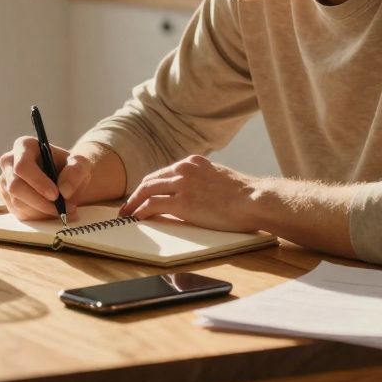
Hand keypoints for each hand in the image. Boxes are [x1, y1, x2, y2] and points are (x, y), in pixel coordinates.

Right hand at [0, 136, 92, 220]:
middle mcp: (9, 162)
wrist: (67, 181)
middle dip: (41, 202)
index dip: (37, 182)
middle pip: (16, 187)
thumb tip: (64, 190)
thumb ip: (76, 171)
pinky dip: (40, 217)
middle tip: (63, 209)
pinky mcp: (8, 199)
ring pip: (18, 203)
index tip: (56, 195)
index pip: (22, 166)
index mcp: (24, 146)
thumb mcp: (81, 164)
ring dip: (43, 211)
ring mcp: (6, 182)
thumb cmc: (71, 168)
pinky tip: (54, 212)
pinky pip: (20, 213)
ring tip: (65, 210)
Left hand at [118, 155, 260, 231]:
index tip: (142, 194)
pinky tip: (137, 218)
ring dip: (134, 203)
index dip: (149, 185)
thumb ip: (202, 180)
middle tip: (128, 205)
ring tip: (127, 214)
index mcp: (193, 162)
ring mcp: (182, 185)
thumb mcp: (219, 177)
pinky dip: (141, 211)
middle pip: (150, 180)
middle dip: (136, 193)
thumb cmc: (244, 195)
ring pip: (147, 191)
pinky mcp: (182, 202)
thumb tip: (193, 193)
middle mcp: (184, 169)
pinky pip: (153, 206)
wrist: (254, 199)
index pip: (163, 173)